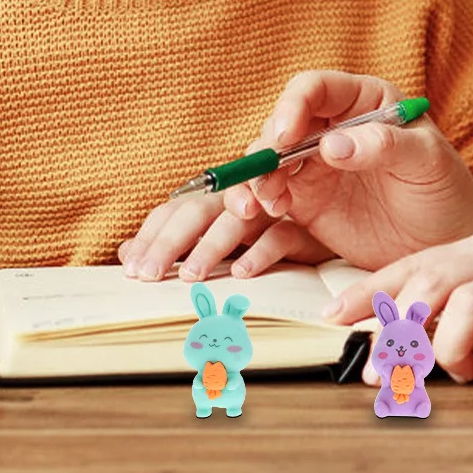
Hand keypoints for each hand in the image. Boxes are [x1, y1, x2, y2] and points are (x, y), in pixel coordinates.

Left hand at [117, 189, 332, 283]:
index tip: (131, 268)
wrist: (347, 223)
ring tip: (192, 275)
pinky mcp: (308, 225)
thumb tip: (125, 251)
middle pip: (200, 209)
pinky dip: (262, 251)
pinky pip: (282, 235)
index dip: (153, 235)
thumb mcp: (223, 244)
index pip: (178, 208)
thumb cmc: (275, 235)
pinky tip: (243, 272)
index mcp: (220, 198)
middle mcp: (244, 197)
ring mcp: (275, 208)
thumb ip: (177, 242)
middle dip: (170, 241)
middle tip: (147, 274)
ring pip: (238, 219)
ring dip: (212, 245)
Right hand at [217, 71, 472, 272]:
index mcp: (362, 101)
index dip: (292, 106)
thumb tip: (331, 145)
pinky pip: (269, 194)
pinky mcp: (305, 201)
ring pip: (268, 160)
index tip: (286, 136)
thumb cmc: (444, 187)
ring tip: (263, 203)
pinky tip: (264, 213)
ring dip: (255, 176)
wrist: (446, 238)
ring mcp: (315, 165)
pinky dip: (257, 201)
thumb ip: (385, 146)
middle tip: (268, 179)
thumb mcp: (427, 161)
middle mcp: (331, 127)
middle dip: (267, 148)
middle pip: (281, 124)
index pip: (314, 89)